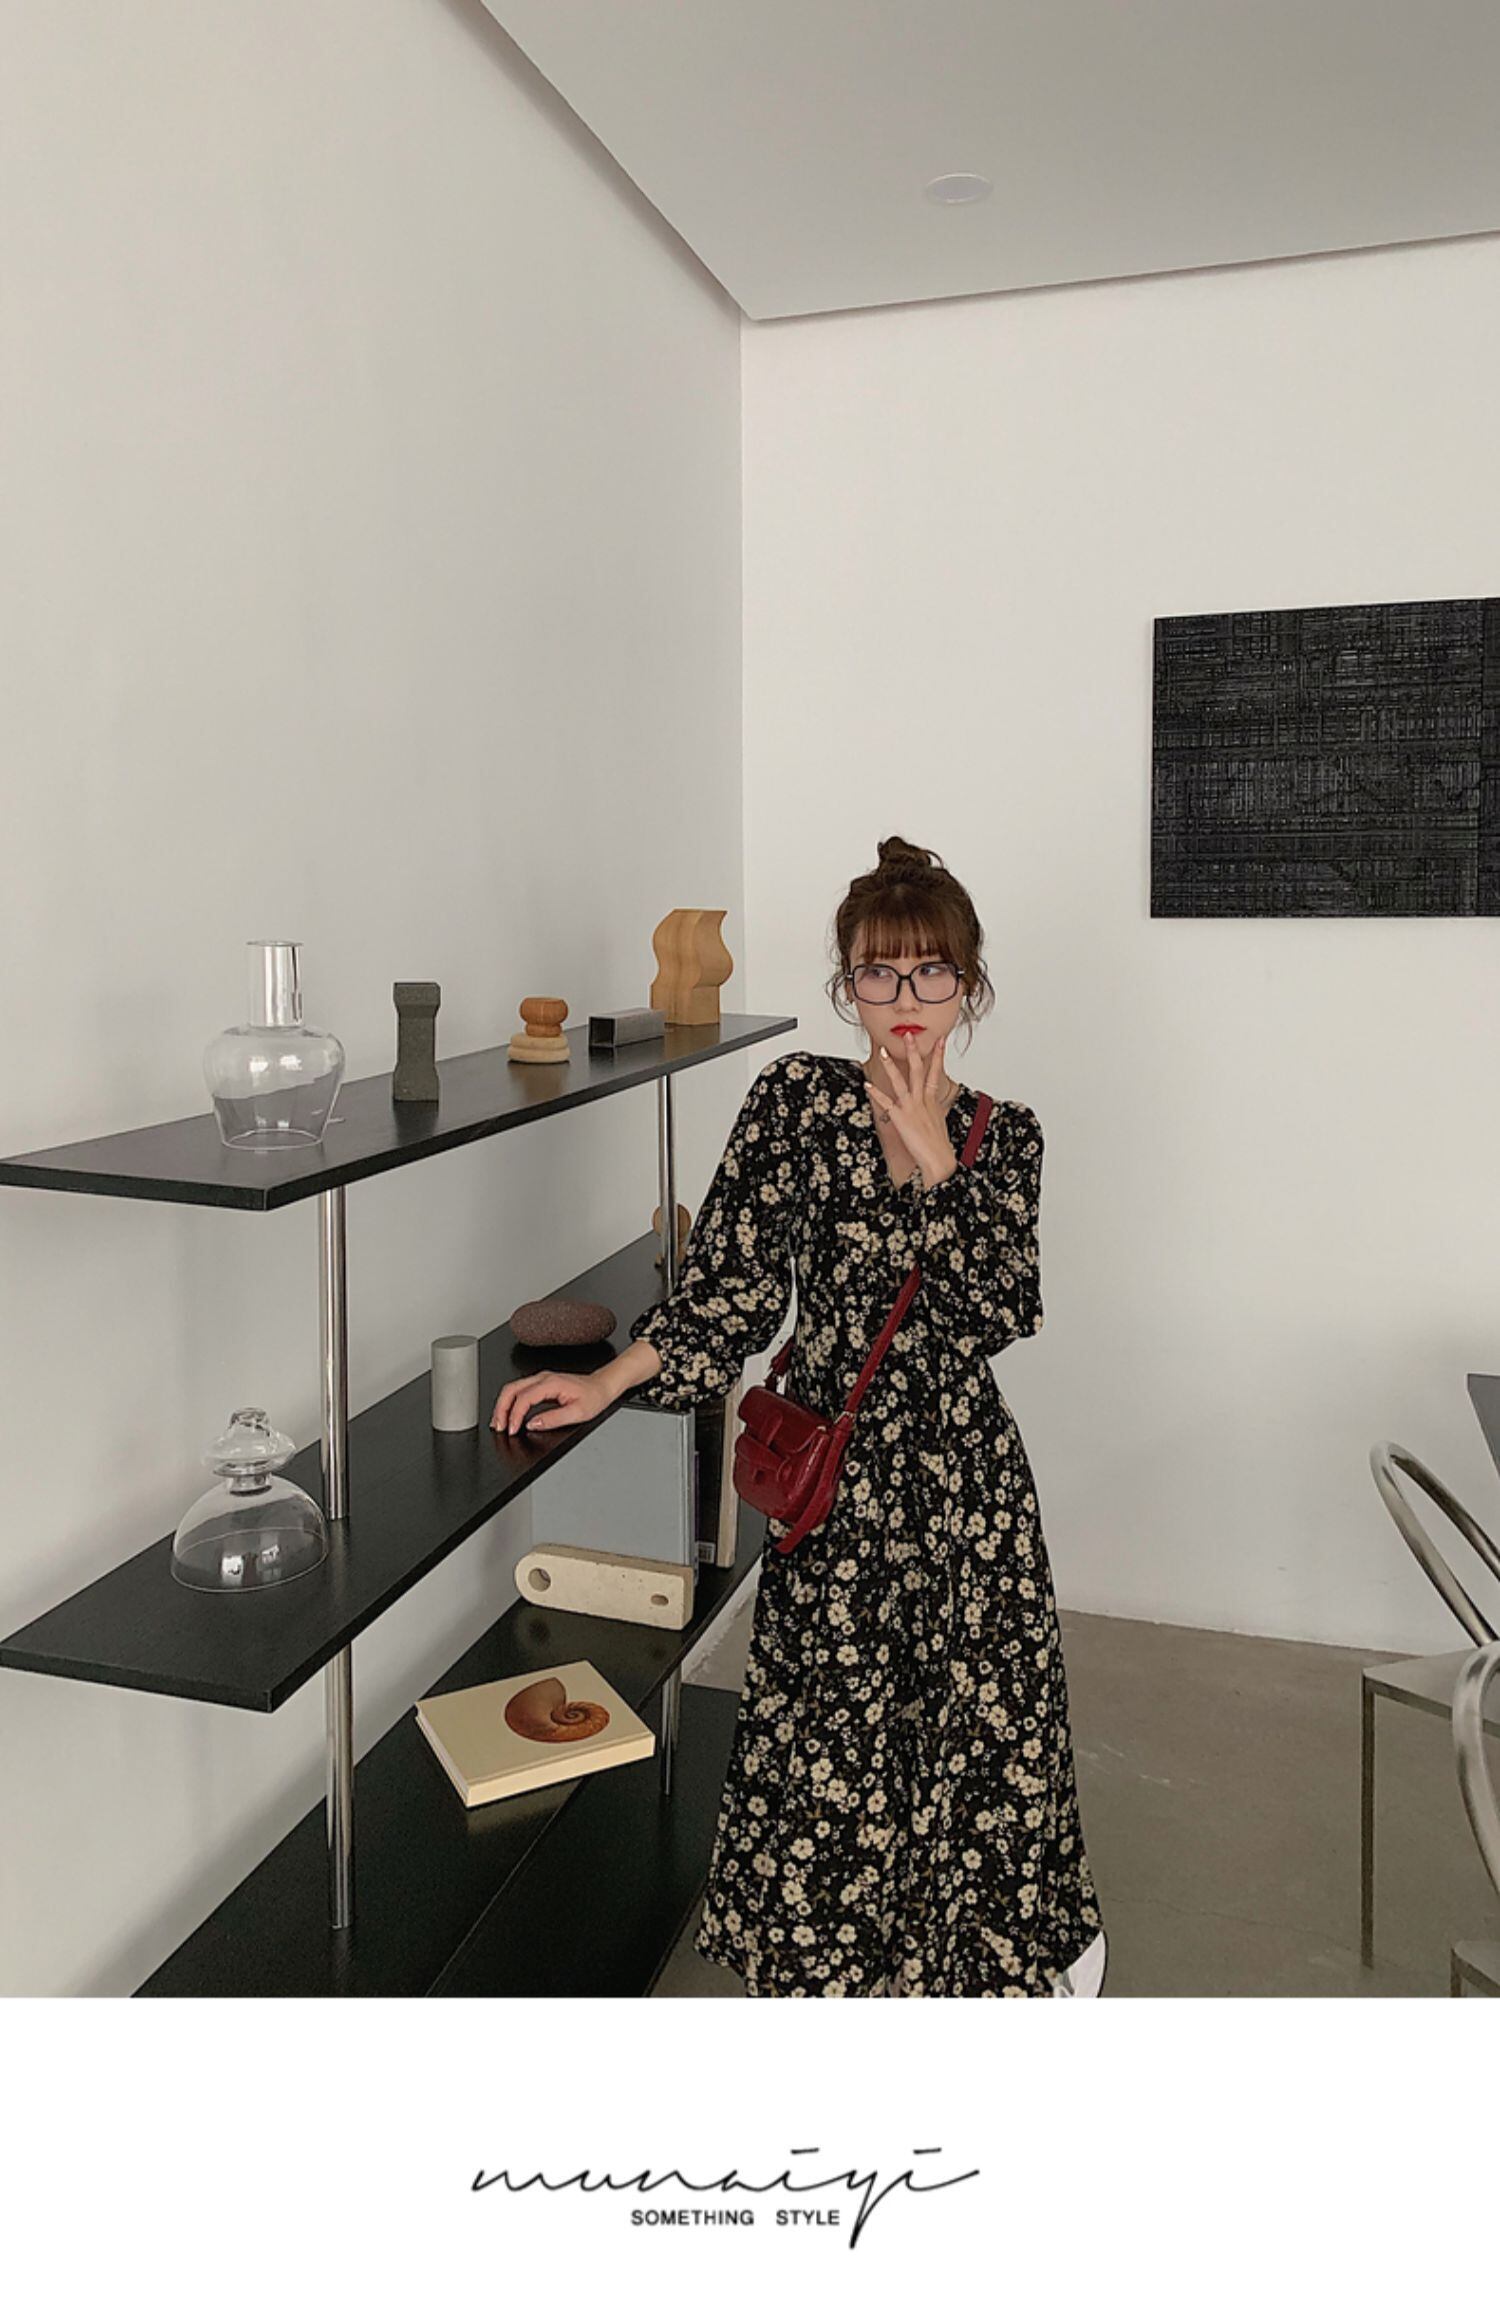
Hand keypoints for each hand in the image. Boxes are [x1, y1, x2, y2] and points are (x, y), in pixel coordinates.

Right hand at [490, 1369, 612, 1436]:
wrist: (602, 1386)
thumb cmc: (594, 1397)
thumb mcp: (578, 1413)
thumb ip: (553, 1419)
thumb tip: (532, 1425)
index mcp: (551, 1384)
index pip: (524, 1398)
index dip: (514, 1416)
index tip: (512, 1430)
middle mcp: (543, 1378)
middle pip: (511, 1389)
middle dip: (501, 1409)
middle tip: (498, 1427)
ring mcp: (541, 1379)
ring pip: (512, 1388)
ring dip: (502, 1405)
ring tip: (499, 1422)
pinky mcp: (541, 1383)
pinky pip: (519, 1389)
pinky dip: (510, 1401)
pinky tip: (508, 1413)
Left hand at [875, 1033, 957, 1183]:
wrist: (939, 1159)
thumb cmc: (939, 1144)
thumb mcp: (938, 1121)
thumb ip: (930, 1109)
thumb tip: (928, 1105)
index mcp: (933, 1100)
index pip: (936, 1072)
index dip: (939, 1055)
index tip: (940, 1040)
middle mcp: (923, 1100)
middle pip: (919, 1070)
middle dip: (914, 1051)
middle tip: (909, 1034)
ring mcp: (911, 1107)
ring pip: (901, 1081)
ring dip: (891, 1065)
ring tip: (884, 1051)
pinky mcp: (901, 1118)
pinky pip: (886, 1102)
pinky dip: (876, 1093)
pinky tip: (867, 1085)